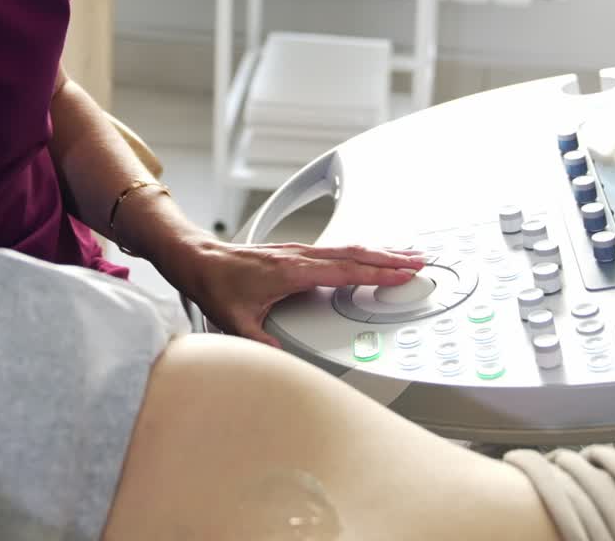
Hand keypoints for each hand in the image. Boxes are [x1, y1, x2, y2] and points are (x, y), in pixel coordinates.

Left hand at [161, 236, 424, 344]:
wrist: (196, 258)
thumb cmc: (215, 283)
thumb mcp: (235, 320)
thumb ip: (260, 344)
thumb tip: (282, 365)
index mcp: (292, 270)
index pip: (344, 271)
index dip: (376, 272)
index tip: (402, 273)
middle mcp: (298, 256)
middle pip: (353, 254)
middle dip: (388, 258)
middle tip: (418, 261)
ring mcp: (296, 251)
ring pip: (345, 249)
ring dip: (376, 252)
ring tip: (402, 256)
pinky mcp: (292, 252)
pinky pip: (334, 250)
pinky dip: (357, 253)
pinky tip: (363, 258)